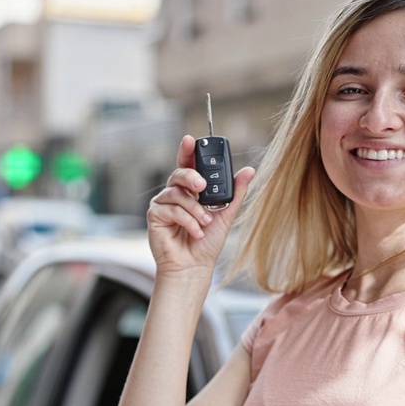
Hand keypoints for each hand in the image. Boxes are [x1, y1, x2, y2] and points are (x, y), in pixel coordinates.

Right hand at [147, 135, 253, 277]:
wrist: (195, 266)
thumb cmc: (207, 242)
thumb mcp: (226, 214)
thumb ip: (235, 192)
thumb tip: (249, 171)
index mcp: (191, 189)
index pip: (188, 164)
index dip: (187, 150)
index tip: (191, 140)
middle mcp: (176, 193)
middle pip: (179, 173)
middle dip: (192, 177)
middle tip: (202, 187)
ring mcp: (163, 203)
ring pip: (177, 194)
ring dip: (195, 210)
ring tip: (205, 223)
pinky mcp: (155, 216)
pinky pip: (171, 210)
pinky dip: (187, 221)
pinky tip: (195, 232)